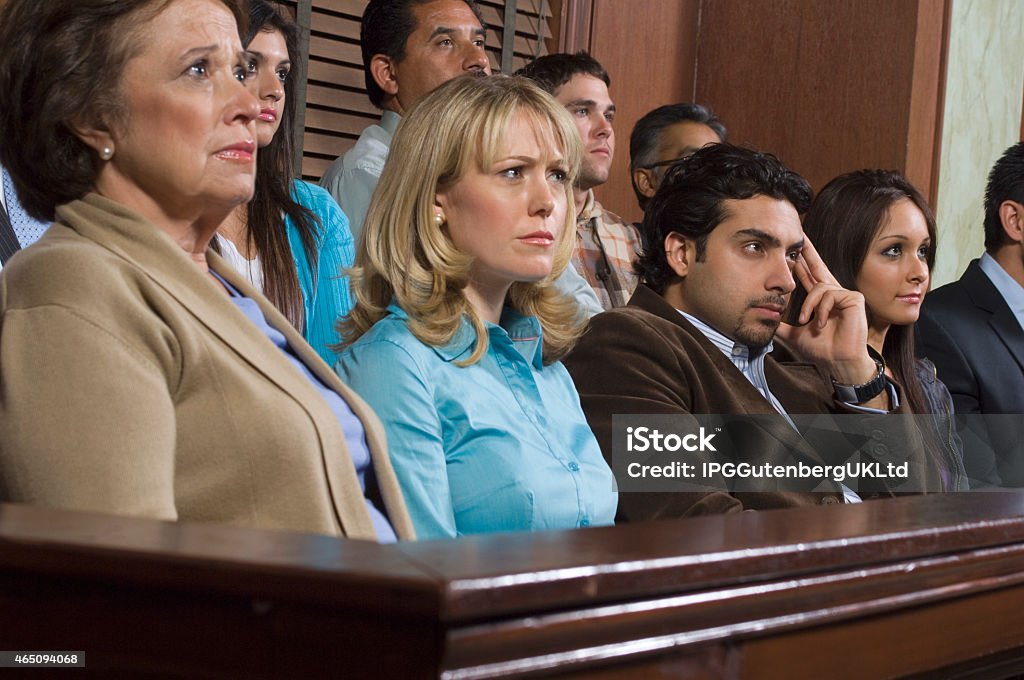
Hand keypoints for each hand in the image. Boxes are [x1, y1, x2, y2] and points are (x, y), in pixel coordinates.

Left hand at [776, 236, 876, 385]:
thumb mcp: (793, 334)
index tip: (792, 246)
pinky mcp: (854, 298)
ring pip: (818, 287)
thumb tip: (762, 319)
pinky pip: (830, 294)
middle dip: (807, 251)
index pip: (808, 274)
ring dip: (808, 306)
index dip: (801, 260)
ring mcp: (844, 295)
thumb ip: (779, 324)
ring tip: (807, 322)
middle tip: (799, 234)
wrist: (836, 363)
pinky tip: (821, 323)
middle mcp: (832, 293)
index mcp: (820, 299)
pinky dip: (821, 309)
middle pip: (817, 265)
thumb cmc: (820, 350)